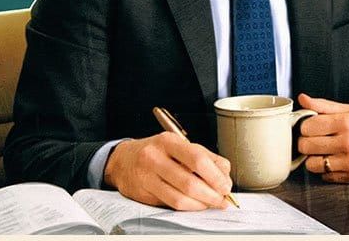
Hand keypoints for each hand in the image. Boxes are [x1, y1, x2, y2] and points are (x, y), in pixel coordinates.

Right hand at [103, 132, 232, 210]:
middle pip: (190, 182)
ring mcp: (147, 176)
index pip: (198, 159)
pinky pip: (172, 204)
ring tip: (211, 202)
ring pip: (181, 198)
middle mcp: (155, 157)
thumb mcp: (179, 146)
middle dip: (212, 195)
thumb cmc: (156, 153)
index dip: (216, 176)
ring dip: (202, 204)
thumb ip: (206, 157)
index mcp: (168, 141)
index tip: (226, 186)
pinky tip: (196, 204)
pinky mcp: (144, 193)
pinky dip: (189, 207)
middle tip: (222, 199)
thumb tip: (225, 175)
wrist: (123, 161)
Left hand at [296, 93, 348, 182]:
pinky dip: (326, 170)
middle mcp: (348, 143)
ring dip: (314, 159)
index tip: (310, 128)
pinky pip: (326, 176)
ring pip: (312, 164)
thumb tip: (303, 99)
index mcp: (346, 123)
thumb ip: (324, 105)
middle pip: (305, 146)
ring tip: (323, 153)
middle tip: (313, 141)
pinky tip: (335, 161)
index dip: (305, 127)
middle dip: (306, 143)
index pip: (307, 127)